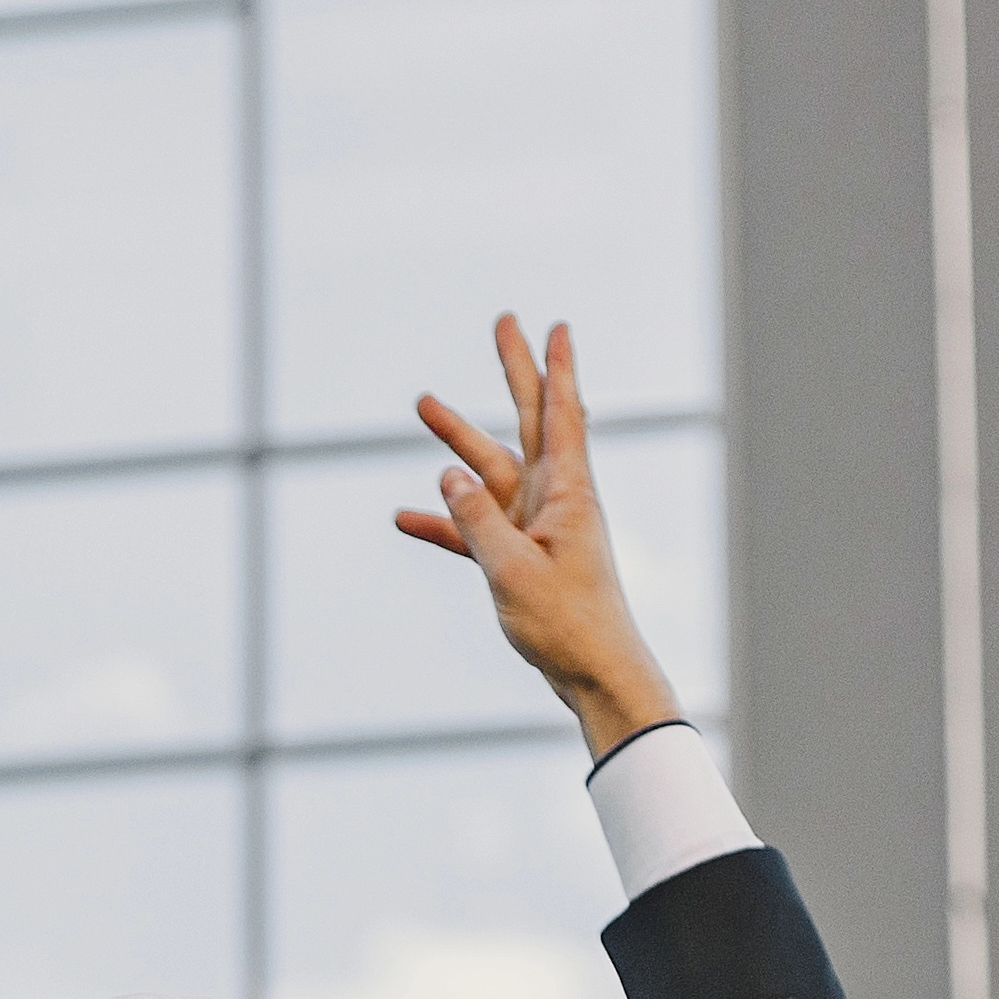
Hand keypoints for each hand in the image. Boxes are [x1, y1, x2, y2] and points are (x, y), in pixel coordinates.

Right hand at [394, 316, 680, 761]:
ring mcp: (535, 527)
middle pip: (529, 420)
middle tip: (503, 323)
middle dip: (514, 372)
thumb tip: (446, 475)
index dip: (555, 367)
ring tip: (422, 404)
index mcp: (566, 493)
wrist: (594, 674)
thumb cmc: (567, 623)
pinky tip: (404, 517)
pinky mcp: (519, 558)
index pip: (561, 414)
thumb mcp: (512, 570)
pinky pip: (475, 530)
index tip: (554, 325)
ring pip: (491, 471)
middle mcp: (553, 499)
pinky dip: (443, 522)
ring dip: (458, 441)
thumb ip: (477, 520)